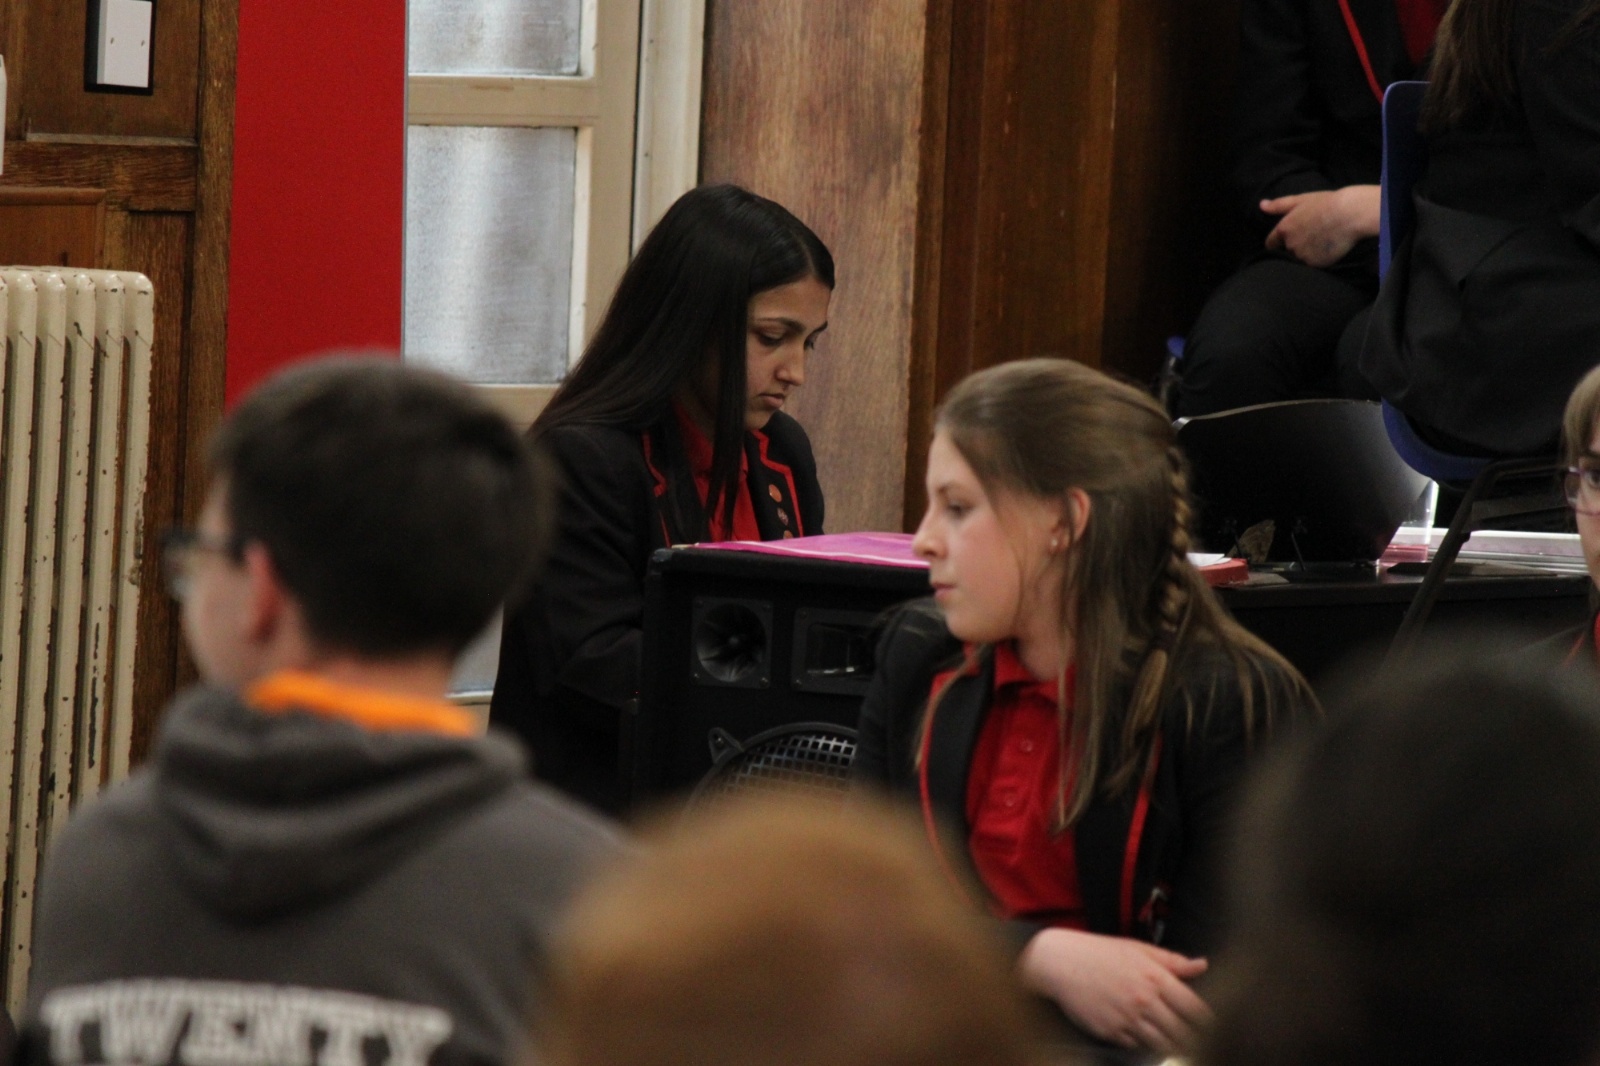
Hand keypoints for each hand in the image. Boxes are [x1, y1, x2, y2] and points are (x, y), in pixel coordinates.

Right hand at [1018, 928, 1211, 1053]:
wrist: (1060, 963)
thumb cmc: (1100, 953)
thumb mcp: (1138, 949)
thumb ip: (1173, 961)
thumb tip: (1202, 965)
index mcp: (1155, 977)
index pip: (1194, 1008)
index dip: (1209, 1021)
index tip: (1218, 1026)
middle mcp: (1144, 1001)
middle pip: (1182, 1031)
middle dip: (1195, 1040)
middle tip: (1205, 1044)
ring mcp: (1127, 1019)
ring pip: (1162, 1043)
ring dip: (1174, 1047)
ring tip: (1182, 1048)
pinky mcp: (1111, 1032)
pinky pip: (1137, 1046)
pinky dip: (1145, 1045)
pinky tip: (1149, 1041)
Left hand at [1261, 185, 1380, 266]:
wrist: (1351, 213)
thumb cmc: (1327, 203)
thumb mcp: (1301, 200)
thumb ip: (1279, 205)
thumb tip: (1262, 205)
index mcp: (1284, 229)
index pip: (1271, 243)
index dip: (1276, 243)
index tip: (1283, 242)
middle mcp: (1290, 244)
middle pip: (1287, 251)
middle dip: (1295, 246)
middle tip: (1312, 235)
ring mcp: (1302, 255)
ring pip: (1300, 259)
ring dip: (1306, 253)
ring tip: (1321, 241)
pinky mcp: (1315, 264)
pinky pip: (1313, 264)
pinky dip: (1318, 259)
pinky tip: (1328, 248)